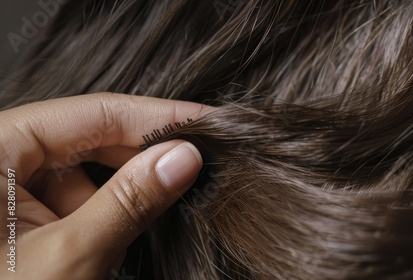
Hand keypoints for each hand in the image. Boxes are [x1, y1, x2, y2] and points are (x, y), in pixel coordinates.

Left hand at [0, 93, 208, 278]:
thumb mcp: (70, 257)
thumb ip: (130, 200)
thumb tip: (184, 157)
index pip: (96, 111)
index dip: (160, 116)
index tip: (207, 122)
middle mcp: (0, 154)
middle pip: (92, 135)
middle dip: (145, 156)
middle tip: (196, 164)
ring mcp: (8, 182)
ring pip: (87, 167)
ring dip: (123, 192)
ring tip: (140, 218)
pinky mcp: (19, 209)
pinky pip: (74, 194)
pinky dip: (103, 212)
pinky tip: (113, 237)